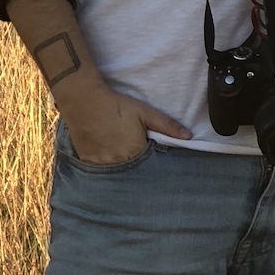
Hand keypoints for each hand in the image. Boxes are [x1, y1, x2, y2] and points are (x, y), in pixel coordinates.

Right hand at [61, 83, 190, 165]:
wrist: (85, 101)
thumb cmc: (118, 106)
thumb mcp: (145, 113)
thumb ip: (167, 125)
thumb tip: (188, 137)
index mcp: (135, 153)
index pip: (148, 166)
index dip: (150, 162)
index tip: (150, 157)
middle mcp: (118, 163)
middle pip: (132, 172)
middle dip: (136, 168)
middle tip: (134, 156)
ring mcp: (101, 164)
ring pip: (116, 173)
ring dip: (120, 167)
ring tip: (120, 155)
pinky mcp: (88, 162)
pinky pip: (100, 170)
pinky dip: (105, 166)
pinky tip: (106, 155)